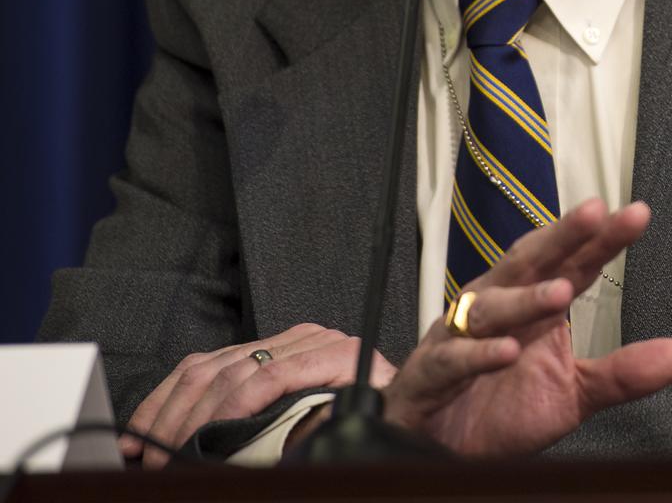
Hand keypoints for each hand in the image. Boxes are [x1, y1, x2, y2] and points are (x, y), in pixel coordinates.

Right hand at [121, 322, 394, 466]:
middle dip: (189, 417)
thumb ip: (331, 422)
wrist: (402, 408)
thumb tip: (289, 434)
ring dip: (171, 407)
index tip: (198, 446)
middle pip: (233, 368)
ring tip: (144, 445)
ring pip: (213, 363)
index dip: (228, 412)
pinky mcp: (267, 352)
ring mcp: (286, 344)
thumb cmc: (387, 418)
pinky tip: (154, 421)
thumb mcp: (368, 421)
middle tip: (159, 456)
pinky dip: (176, 394)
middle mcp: (312, 340)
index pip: (269, 375)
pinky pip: (211, 362)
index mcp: (339, 353)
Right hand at [383, 198, 671, 454]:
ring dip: (526, 297)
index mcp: (534, 305)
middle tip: (594, 213)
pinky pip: (453, 358)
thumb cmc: (503, 407)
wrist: (439, 450)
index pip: (574, 264)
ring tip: (562, 291)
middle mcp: (498, 307)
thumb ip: (623, 373)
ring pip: (492, 305)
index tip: (637, 214)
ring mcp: (461, 336)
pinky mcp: (431, 374)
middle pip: (530, 262)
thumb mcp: (574, 394)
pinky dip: (477, 353)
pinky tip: (506, 352)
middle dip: (561, 236)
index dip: (602, 239)